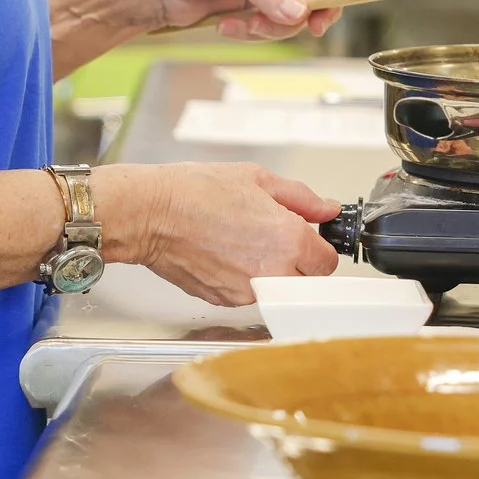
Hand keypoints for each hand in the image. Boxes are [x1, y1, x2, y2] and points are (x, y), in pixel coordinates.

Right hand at [100, 163, 339, 304]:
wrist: (151, 214)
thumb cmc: (196, 192)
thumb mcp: (258, 179)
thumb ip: (301, 198)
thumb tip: (326, 209)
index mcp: (288, 240)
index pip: (326, 262)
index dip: (319, 248)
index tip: (309, 238)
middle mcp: (271, 271)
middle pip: (306, 281)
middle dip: (299, 262)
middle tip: (276, 238)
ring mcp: (247, 291)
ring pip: (276, 289)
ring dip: (271, 271)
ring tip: (244, 242)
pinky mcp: (224, 300)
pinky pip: (248, 294)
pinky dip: (245, 279)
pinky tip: (226, 254)